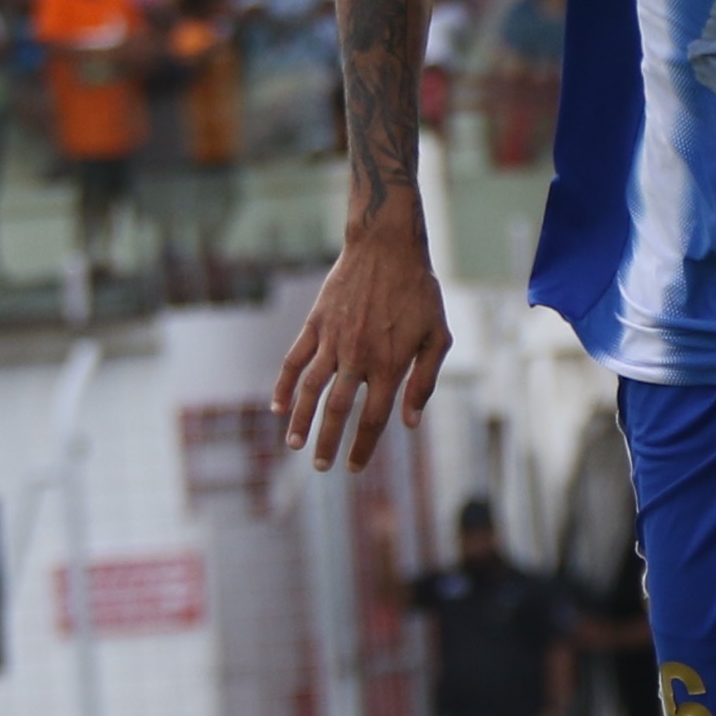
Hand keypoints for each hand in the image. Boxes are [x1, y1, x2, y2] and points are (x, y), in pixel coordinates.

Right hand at [274, 223, 452, 471]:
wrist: (387, 247)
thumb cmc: (419, 293)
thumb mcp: (437, 337)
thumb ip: (424, 381)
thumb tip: (410, 423)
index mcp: (390, 365)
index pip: (373, 419)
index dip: (362, 448)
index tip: (353, 468)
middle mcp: (358, 357)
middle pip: (338, 411)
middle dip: (327, 443)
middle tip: (320, 466)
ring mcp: (334, 340)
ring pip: (310, 390)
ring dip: (300, 421)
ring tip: (293, 445)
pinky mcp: (316, 324)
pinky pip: (293, 360)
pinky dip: (283, 385)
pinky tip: (277, 407)